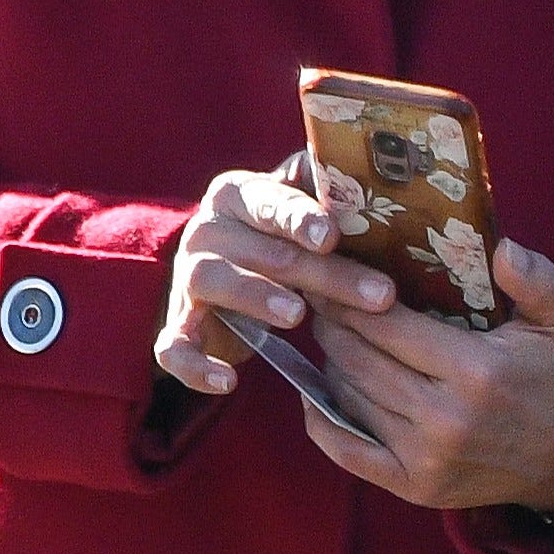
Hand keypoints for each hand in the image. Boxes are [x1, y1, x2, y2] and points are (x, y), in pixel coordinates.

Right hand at [158, 162, 390, 397]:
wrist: (217, 277)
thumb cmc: (274, 237)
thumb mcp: (299, 210)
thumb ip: (328, 192)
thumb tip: (377, 172)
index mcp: (237, 195)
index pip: (272, 203)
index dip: (302, 219)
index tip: (332, 236)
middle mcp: (206, 231)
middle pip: (266, 251)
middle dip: (325, 274)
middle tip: (378, 296)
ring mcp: (186, 279)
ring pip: (214, 283)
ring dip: (255, 297)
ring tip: (298, 315)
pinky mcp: (178, 325)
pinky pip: (175, 348)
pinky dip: (196, 366)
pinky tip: (227, 382)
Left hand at [295, 234, 553, 516]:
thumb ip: (536, 281)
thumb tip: (503, 249)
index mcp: (475, 371)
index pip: (387, 326)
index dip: (349, 300)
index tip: (331, 278)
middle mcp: (445, 418)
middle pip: (359, 360)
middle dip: (331, 326)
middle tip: (320, 301)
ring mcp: (426, 457)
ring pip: (350, 397)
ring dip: (330, 364)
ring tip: (328, 338)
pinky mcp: (415, 486)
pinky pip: (347, 452)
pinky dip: (321, 422)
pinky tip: (315, 394)